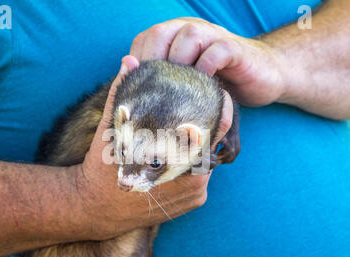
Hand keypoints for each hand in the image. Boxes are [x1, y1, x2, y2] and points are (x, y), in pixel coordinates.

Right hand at [74, 56, 233, 239]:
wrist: (94, 210)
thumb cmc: (102, 169)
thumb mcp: (112, 130)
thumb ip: (122, 94)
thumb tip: (129, 61)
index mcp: (181, 160)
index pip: (217, 130)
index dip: (221, 110)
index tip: (221, 95)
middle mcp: (196, 180)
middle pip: (210, 145)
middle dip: (202, 129)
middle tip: (191, 115)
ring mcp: (197, 195)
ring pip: (206, 161)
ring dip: (195, 148)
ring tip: (178, 137)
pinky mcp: (194, 203)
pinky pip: (201, 177)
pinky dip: (191, 166)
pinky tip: (173, 159)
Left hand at [130, 17, 286, 106]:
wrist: (262, 76)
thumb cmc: (217, 82)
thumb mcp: (185, 82)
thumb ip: (160, 78)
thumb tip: (129, 68)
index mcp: (175, 37)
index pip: (145, 40)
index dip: (138, 63)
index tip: (138, 90)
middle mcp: (192, 31)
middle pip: (162, 33)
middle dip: (154, 62)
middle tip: (156, 91)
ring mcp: (215, 37)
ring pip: (189, 36)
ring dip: (179, 63)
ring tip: (179, 89)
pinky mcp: (236, 49)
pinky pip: (218, 50)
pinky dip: (207, 67)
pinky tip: (204, 85)